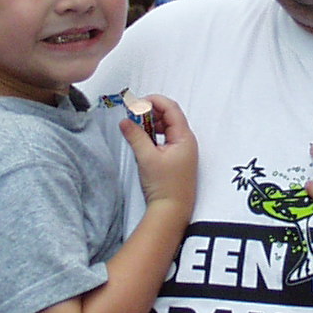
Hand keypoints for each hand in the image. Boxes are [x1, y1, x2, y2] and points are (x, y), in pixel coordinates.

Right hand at [119, 94, 197, 213]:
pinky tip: (143, 139)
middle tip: (133, 114)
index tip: (137, 102)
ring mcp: (182, 150)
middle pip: (170, 115)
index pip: (171, 108)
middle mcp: (186, 141)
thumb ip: (135, 136)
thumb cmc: (165, 187)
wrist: (172, 211)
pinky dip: (154, 134)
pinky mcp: (177, 158)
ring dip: (151, 123)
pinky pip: (166, 138)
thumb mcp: (146, 158)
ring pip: (167, 127)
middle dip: (150, 111)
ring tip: (136, 126)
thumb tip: (126, 121)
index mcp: (184, 137)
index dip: (154, 101)